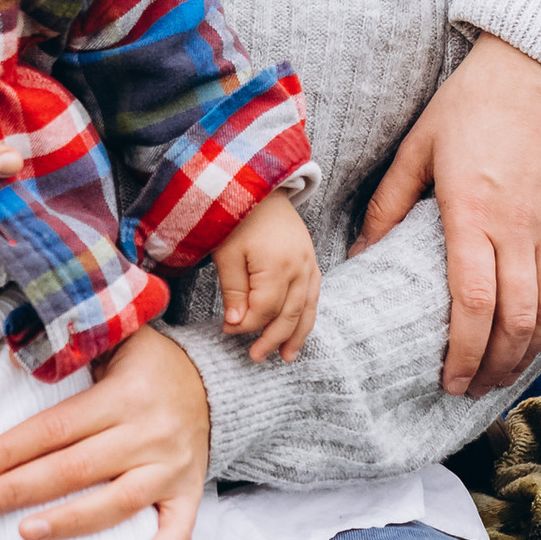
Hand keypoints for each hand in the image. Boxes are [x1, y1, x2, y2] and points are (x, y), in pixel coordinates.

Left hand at [0, 326, 210, 539]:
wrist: (216, 382)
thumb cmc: (149, 364)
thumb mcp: (116, 337)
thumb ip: (69, 346)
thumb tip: (10, 359)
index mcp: (125, 394)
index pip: (55, 428)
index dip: (10, 451)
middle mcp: (150, 433)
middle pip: (76, 469)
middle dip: (18, 490)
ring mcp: (173, 467)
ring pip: (119, 503)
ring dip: (70, 522)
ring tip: (24, 533)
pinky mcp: (191, 491)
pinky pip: (179, 530)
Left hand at [215, 192, 319, 361]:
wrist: (260, 183)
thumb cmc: (237, 216)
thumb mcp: (227, 252)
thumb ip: (233, 289)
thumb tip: (236, 323)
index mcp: (277, 265)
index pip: (264, 310)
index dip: (245, 325)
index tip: (226, 331)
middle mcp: (300, 267)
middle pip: (290, 314)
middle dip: (273, 339)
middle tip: (256, 357)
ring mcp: (309, 263)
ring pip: (307, 308)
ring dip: (297, 334)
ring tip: (288, 356)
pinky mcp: (311, 260)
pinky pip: (314, 294)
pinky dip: (307, 314)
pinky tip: (300, 328)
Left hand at [359, 32, 540, 399]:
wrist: (539, 65)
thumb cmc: (470, 103)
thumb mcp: (417, 148)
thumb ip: (389, 205)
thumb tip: (361, 256)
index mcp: (474, 211)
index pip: (474, 303)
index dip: (464, 351)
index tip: (449, 379)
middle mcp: (521, 225)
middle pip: (516, 319)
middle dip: (495, 365)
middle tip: (473, 389)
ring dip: (530, 351)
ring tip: (504, 374)